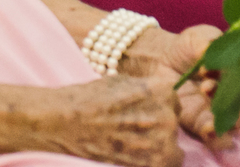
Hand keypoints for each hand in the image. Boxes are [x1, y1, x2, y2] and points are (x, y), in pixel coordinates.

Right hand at [42, 75, 181, 165]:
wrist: (66, 122)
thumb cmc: (89, 98)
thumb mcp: (120, 81)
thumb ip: (144, 88)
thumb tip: (156, 95)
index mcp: (162, 90)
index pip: (172, 98)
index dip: (157, 103)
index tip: (142, 107)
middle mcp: (168, 116)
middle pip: (172, 120)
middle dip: (157, 122)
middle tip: (133, 124)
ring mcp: (164, 143)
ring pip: (172, 143)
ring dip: (157, 142)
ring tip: (131, 139)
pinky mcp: (156, 162)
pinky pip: (171, 161)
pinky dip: (156, 158)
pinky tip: (137, 153)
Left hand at [160, 26, 239, 150]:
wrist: (160, 60)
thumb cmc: (185, 48)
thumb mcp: (196, 38)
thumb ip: (207, 43)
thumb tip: (209, 54)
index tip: (216, 70)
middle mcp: (237, 95)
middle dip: (234, 98)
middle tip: (206, 87)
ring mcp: (223, 112)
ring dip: (229, 116)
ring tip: (207, 106)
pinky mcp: (205, 125)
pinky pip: (221, 140)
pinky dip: (218, 139)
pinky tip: (207, 130)